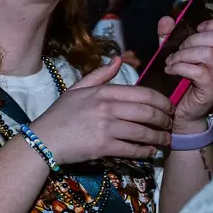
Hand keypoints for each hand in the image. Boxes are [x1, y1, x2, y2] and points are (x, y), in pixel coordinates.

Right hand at [31, 59, 174, 163]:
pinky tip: (150, 152)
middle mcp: (107, 108)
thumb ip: (99, 75)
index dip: (162, 102)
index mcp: (103, 92)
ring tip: (165, 140)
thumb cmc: (59, 115)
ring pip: (143, 132)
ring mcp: (106, 128)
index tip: (169, 108)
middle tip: (170, 125)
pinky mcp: (103, 147)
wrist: (43, 140)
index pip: (144, 94)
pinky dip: (145, 152)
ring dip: (159, 137)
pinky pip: (132, 149)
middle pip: (148, 113)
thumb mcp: (76, 90)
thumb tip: (118, 59)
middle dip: (165, 120)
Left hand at [160, 14, 212, 132]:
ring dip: (184, 55)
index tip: (198, 28)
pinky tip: (170, 71)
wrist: (178, 111)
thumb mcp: (171, 54)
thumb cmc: (177, 80)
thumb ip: (168, 37)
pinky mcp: (211, 88)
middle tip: (177, 51)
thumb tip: (166, 19)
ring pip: (208, 54)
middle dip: (192, 40)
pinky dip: (180, 68)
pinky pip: (199, 71)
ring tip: (170, 63)